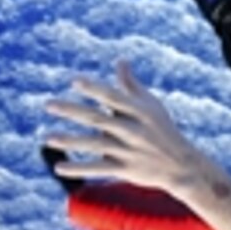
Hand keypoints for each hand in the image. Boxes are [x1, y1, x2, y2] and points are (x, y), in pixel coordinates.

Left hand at [44, 60, 213, 196]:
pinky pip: (99, 168)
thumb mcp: (152, 106)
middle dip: (73, 111)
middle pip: (98, 119)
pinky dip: (79, 168)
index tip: (75, 80)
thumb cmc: (163, 130)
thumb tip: (120, 60)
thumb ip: (131, 85)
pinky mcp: (125, 169)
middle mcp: (133, 130)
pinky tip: (59, 167)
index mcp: (139, 112)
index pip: (114, 97)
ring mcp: (129, 150)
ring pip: (95, 144)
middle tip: (48, 104)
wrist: (182, 166)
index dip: (95, 89)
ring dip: (71, 141)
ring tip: (48, 138)